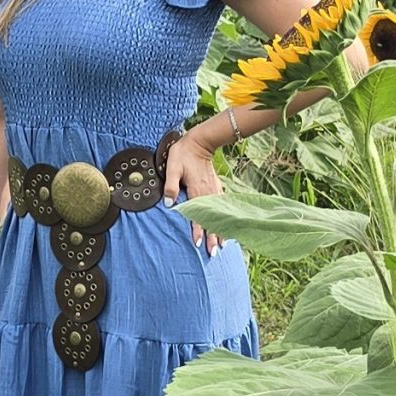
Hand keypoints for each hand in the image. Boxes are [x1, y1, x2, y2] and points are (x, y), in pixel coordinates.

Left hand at [162, 131, 224, 255]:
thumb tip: (170, 205)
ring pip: (218, 215)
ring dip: (220, 231)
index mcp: (197, 191)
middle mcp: (207, 193)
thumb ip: (171, 186)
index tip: (199, 245)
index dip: (198, 231)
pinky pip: (221, 208)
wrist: (200, 141)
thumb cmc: (183, 154)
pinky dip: (223, 219)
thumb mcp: (172, 167)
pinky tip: (225, 226)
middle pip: (211, 220)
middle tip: (214, 254)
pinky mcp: (215, 187)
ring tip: (223, 245)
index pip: (197, 216)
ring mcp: (213, 191)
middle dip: (213, 238)